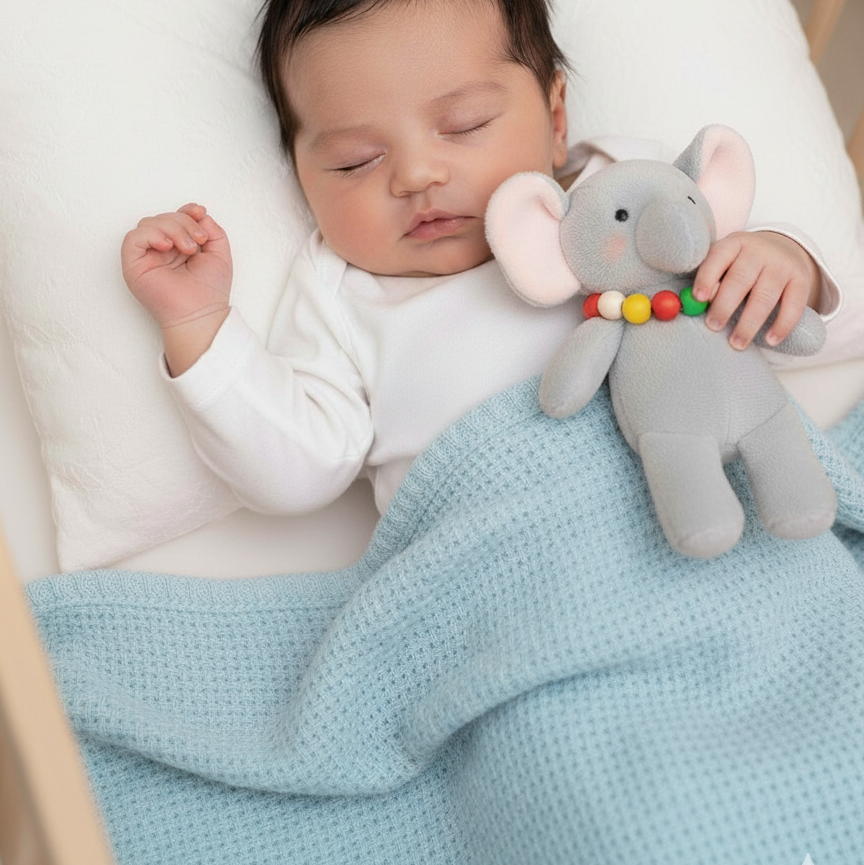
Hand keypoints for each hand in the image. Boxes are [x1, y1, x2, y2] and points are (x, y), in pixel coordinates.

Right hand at [121, 203, 231, 330]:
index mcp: (178, 246)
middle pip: (163, 218)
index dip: (186, 211)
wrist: (201, 314)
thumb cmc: (210, 290)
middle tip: (198, 242)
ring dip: (172, 228)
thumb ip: (212, 229)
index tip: (200, 213)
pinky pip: (133, 238)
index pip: (175, 217)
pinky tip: (167, 246)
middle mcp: (160, 250)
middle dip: (183, 222)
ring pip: (148, 223)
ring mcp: (146, 257)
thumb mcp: (219, 252)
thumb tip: (198, 212)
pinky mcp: (133, 265)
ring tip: (188, 249)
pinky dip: (152, 235)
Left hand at [691, 231, 820, 349]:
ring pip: (765, 295)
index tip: (698, 298)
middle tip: (713, 326)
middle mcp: (759, 251)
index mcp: (734, 244)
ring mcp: (782, 265)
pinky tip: (770, 340)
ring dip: (749, 322)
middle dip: (725, 305)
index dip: (707, 277)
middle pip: (740, 279)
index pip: (718, 257)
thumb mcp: (725, 263)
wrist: (783, 250)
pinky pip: (794, 304)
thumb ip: (711, 280)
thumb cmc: (741, 265)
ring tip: (737, 343)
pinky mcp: (801, 280)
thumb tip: (693, 304)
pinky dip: (782, 324)